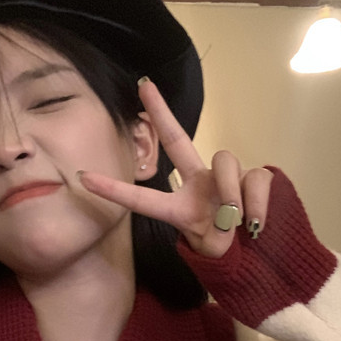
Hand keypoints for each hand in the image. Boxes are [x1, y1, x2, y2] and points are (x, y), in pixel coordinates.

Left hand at [78, 77, 272, 258]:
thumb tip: (234, 210)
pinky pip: (257, 178)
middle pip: (178, 141)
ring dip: (232, 193)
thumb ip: (218, 231)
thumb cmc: (227, 251)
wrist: (258, 255)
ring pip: (227, 162)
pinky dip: (258, 202)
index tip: (82, 177)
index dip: (114, 190)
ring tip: (237, 221)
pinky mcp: (256, 176)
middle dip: (161, 112)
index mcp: (179, 205)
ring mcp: (228, 176)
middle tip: (143, 85)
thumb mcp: (211, 249)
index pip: (143, 197)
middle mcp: (200, 182)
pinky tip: (257, 222)